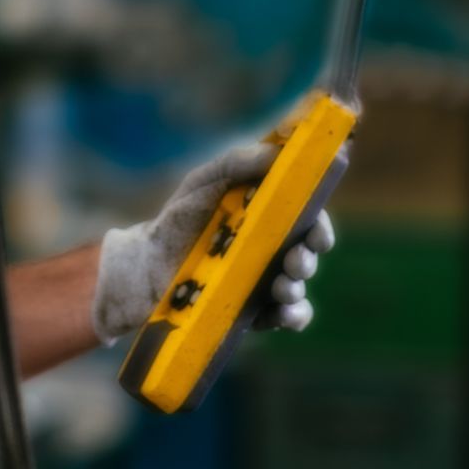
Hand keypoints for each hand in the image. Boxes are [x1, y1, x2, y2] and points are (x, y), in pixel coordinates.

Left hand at [92, 143, 335, 342]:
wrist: (149, 263)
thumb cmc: (181, 217)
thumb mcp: (207, 180)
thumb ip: (238, 162)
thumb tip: (277, 152)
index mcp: (269, 216)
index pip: (307, 218)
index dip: (319, 225)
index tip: (317, 233)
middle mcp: (273, 249)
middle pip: (307, 254)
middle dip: (307, 258)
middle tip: (294, 261)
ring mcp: (266, 282)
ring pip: (298, 286)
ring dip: (297, 287)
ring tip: (280, 286)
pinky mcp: (254, 311)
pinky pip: (286, 316)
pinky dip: (293, 315)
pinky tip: (284, 312)